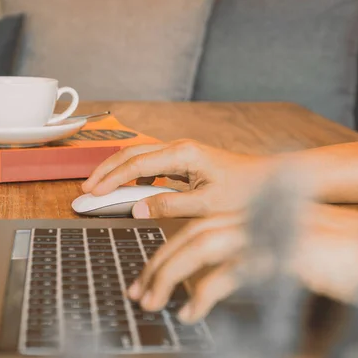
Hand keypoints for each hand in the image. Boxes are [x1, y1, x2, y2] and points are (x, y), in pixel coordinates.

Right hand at [82, 140, 273, 217]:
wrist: (271, 180)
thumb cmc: (246, 191)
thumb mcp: (207, 204)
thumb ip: (169, 205)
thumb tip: (136, 209)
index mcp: (183, 154)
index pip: (135, 164)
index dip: (111, 179)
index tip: (92, 192)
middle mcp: (179, 148)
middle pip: (131, 153)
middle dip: (106, 170)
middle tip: (86, 188)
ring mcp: (182, 153)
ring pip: (139, 156)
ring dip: (117, 170)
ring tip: (99, 187)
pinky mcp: (185, 161)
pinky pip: (151, 163)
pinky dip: (134, 174)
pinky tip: (129, 188)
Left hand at [128, 204, 357, 322]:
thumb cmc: (327, 256)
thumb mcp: (274, 254)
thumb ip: (239, 260)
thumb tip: (201, 284)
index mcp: (249, 215)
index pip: (194, 229)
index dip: (164, 254)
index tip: (144, 280)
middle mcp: (253, 217)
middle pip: (190, 236)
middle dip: (157, 266)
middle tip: (138, 295)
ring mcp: (265, 231)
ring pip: (200, 248)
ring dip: (169, 277)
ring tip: (153, 305)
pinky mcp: (278, 252)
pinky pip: (229, 272)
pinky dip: (204, 294)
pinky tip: (191, 314)